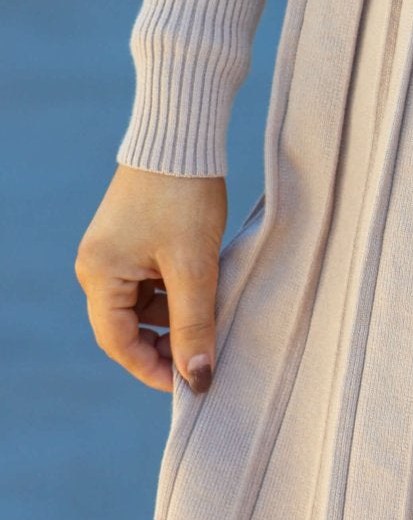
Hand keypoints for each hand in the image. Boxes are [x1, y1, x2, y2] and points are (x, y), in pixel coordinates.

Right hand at [75, 164, 227, 394]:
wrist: (182, 135)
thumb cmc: (185, 196)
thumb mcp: (194, 265)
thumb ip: (194, 323)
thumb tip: (198, 379)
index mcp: (99, 274)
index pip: (119, 343)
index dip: (153, 369)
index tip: (191, 384)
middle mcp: (96, 264)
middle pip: (126, 326)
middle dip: (163, 345)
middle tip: (203, 358)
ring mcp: (111, 250)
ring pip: (140, 304)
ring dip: (171, 318)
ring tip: (210, 321)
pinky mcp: (130, 237)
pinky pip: (147, 280)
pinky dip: (172, 293)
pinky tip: (202, 292)